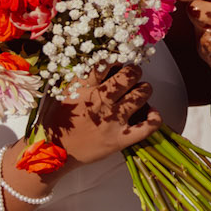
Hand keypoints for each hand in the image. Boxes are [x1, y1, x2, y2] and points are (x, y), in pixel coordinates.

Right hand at [39, 62, 160, 167]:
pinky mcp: (120, 139)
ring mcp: (112, 120)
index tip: (118, 61)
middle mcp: (101, 102)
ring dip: (145, 90)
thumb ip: (81, 78)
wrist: (55, 152)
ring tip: (142, 91)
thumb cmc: (59, 123)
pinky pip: (147, 127)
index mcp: (85, 88)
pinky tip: (153, 113)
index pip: (105, 63)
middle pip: (128, 76)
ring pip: (141, 95)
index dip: (116, 58)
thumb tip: (102, 63)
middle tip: (133, 75)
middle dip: (134, 71)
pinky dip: (154, 118)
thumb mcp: (64, 94)